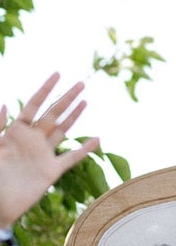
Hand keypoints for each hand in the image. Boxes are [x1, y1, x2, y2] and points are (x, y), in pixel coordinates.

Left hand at [0, 73, 98, 228]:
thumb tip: (7, 103)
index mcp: (15, 131)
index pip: (33, 105)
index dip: (45, 89)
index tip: (57, 74)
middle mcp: (32, 140)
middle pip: (53, 114)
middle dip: (66, 98)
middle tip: (81, 83)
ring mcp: (43, 154)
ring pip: (63, 130)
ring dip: (74, 116)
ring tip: (86, 101)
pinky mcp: (52, 171)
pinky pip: (72, 157)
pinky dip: (85, 149)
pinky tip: (97, 139)